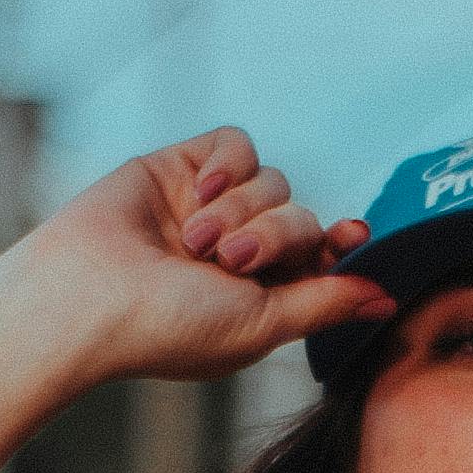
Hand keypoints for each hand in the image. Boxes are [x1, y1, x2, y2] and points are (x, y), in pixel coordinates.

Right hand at [0, 126, 394, 400]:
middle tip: (233, 260)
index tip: (352, 234)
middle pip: (300, 216)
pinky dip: (227, 165)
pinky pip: (236, 145)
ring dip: (242, 209)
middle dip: (276, 235)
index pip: (322, 257)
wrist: (86, 297)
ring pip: (271, 181)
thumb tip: (387, 300)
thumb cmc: (169, 327)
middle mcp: (238, 249)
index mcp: (261, 293)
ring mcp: (210, 208)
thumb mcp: (262, 323)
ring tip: (196, 242)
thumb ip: (325, 303)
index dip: (340, 243)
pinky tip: (198, 192)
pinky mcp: (180, 168)